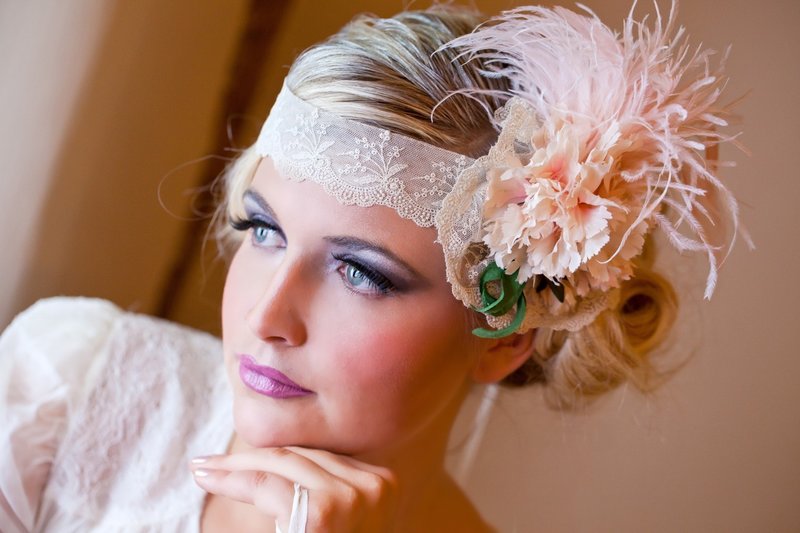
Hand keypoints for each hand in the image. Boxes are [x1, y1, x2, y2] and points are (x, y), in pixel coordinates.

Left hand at [190, 446, 397, 531]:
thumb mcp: (343, 522)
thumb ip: (327, 493)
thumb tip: (282, 470)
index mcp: (384, 485)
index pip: (322, 459)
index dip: (281, 455)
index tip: (246, 459)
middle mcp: (374, 486)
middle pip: (303, 456)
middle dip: (254, 456)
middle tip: (212, 462)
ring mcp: (350, 497)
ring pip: (282, 463)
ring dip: (236, 465)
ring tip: (205, 469)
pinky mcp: (320, 512)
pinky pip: (264, 484)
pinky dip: (231, 479)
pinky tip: (209, 478)